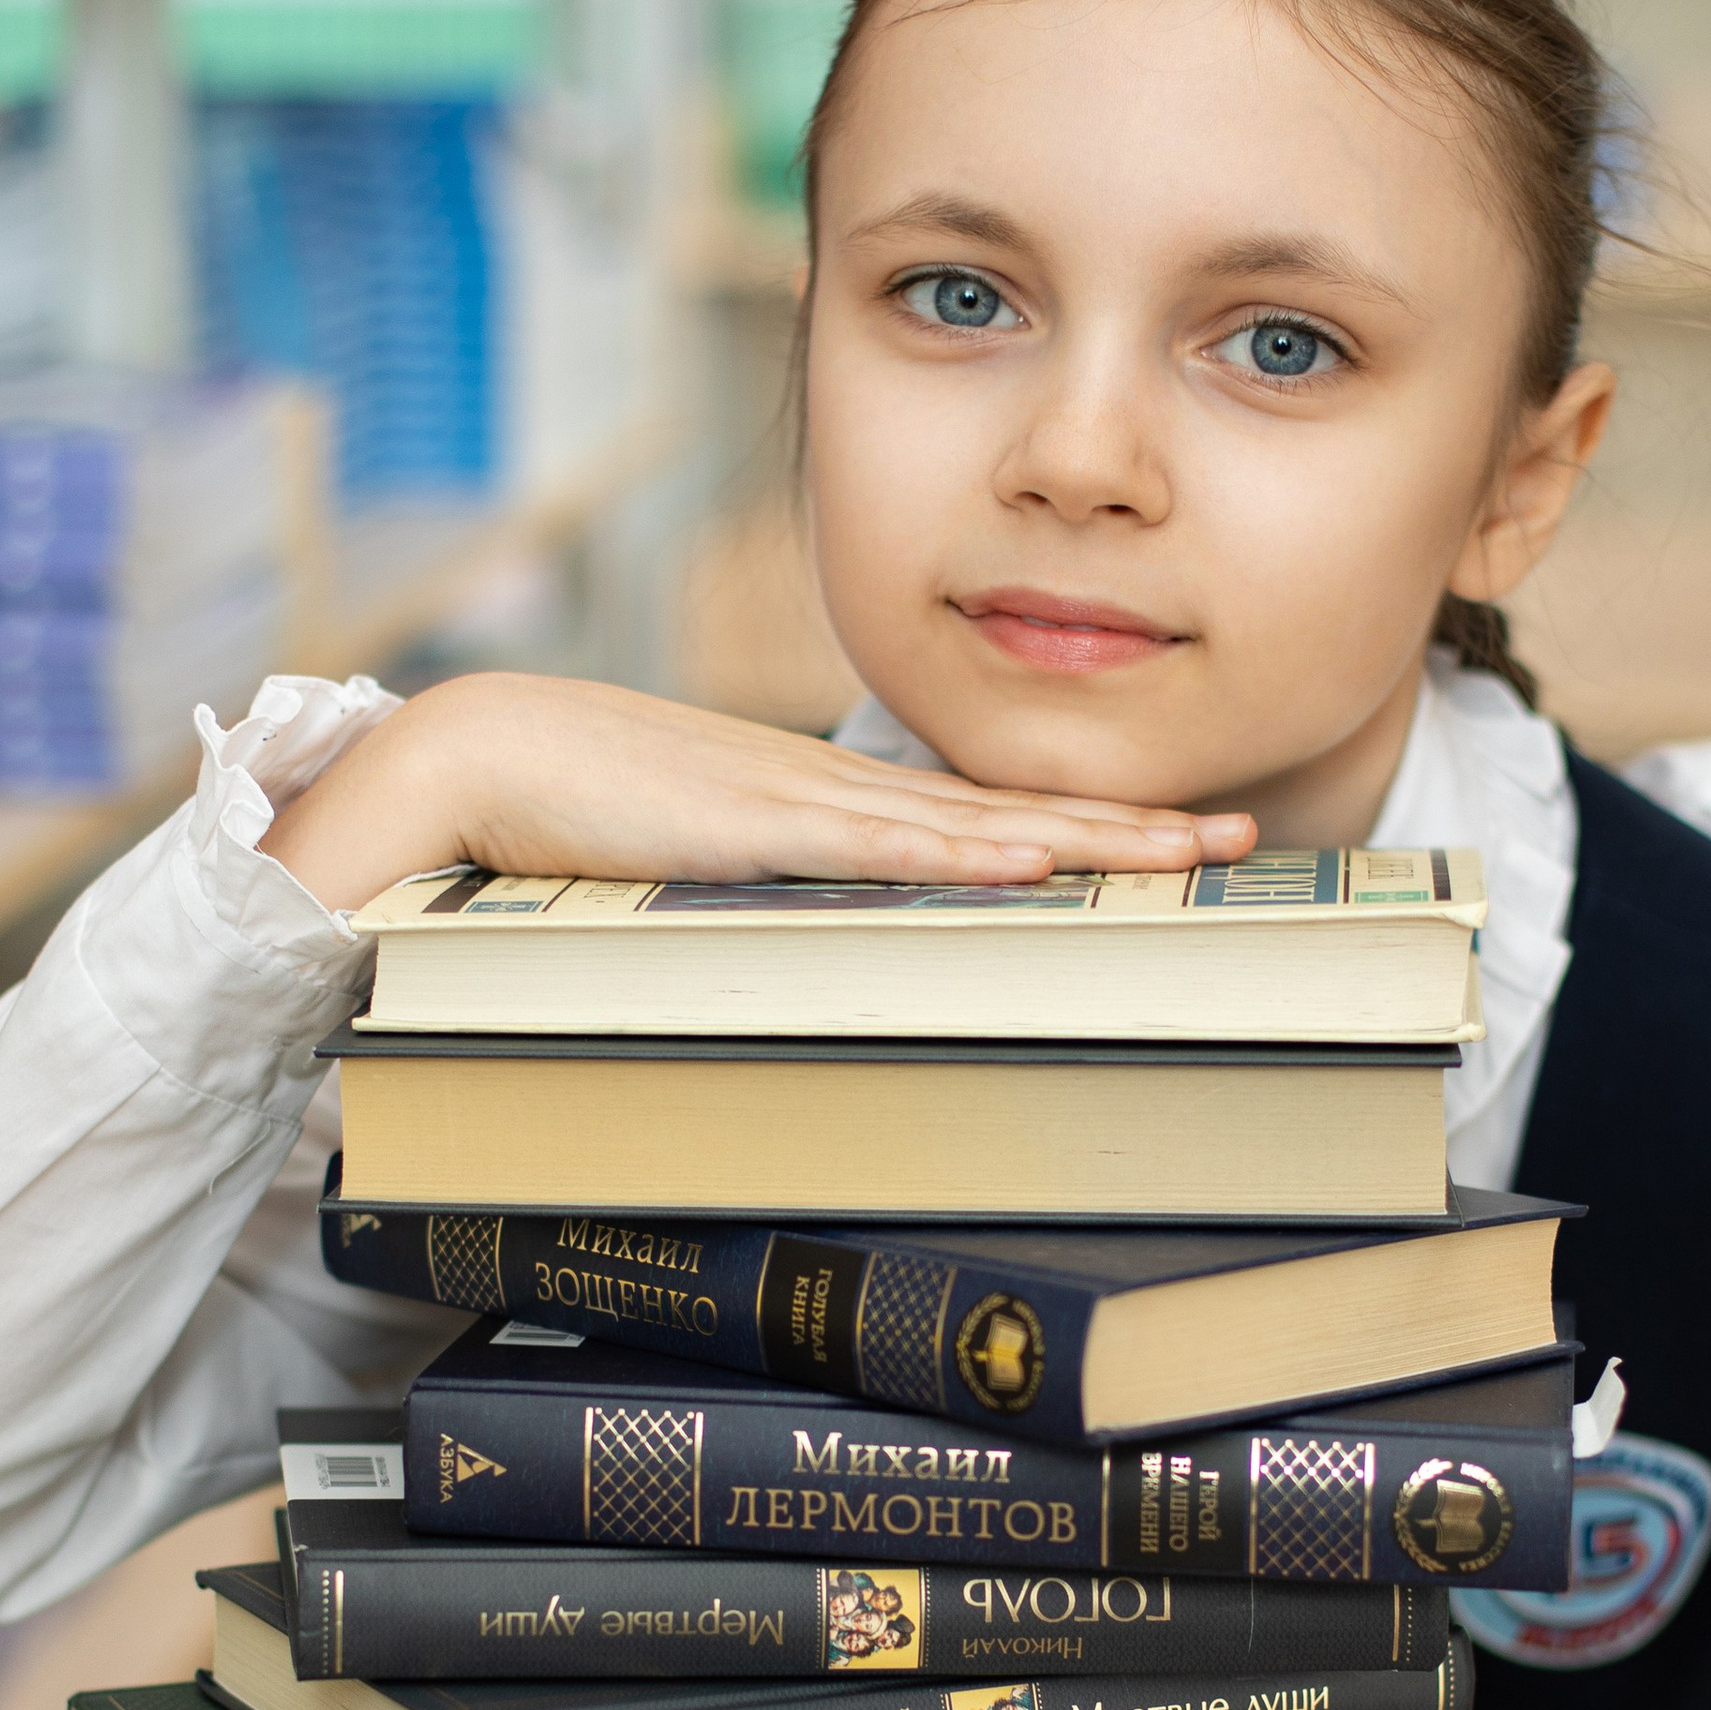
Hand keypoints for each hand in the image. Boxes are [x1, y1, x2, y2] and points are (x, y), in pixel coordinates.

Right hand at [264, 672, 1255, 912]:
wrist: (472, 760)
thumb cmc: (562, 817)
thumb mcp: (689, 867)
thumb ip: (755, 898)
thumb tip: (810, 949)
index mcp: (820, 804)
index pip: (976, 818)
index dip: (1080, 830)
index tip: (1166, 845)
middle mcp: (831, 791)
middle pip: (1009, 812)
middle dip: (1128, 828)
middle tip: (1238, 836)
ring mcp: (799, 801)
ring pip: (975, 820)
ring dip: (1086, 836)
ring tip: (1186, 848)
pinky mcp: (752, 824)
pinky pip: (879, 842)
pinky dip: (963, 849)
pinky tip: (1037, 855)